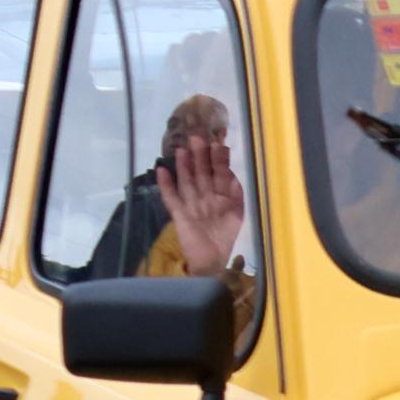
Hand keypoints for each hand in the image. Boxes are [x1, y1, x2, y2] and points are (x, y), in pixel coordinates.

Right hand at [165, 134, 246, 276]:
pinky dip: (166, 185)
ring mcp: (191, 203)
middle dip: (200, 156)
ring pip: (187, 181)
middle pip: (202, 173)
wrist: (212, 260)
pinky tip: (162, 171)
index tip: (217, 143)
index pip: (220, 173)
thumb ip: (236, 194)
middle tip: (197, 138)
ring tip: (181, 150)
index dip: (218, 159)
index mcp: (221, 195)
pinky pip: (171, 198)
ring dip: (184, 166)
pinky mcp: (179, 214)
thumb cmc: (225, 236)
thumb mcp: (237, 213)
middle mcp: (205, 196)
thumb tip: (232, 174)